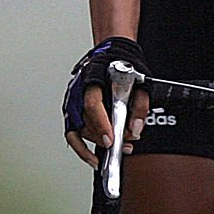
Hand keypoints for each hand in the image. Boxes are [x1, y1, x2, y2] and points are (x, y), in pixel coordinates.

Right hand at [63, 37, 150, 167]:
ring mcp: (72, 103)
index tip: (111, 139)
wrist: (113, 54)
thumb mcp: (139, 80)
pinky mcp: (73, 113)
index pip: (92, 105)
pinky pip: (73, 135)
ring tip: (121, 148)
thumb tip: (136, 129)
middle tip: (126, 144)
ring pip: (81, 130)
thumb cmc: (123, 66)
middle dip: (106, 136)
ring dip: (99, 144)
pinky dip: (82, 150)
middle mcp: (78, 91)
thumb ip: (140, 104)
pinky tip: (95, 159)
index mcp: (92, 78)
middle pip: (87, 121)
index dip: (101, 124)